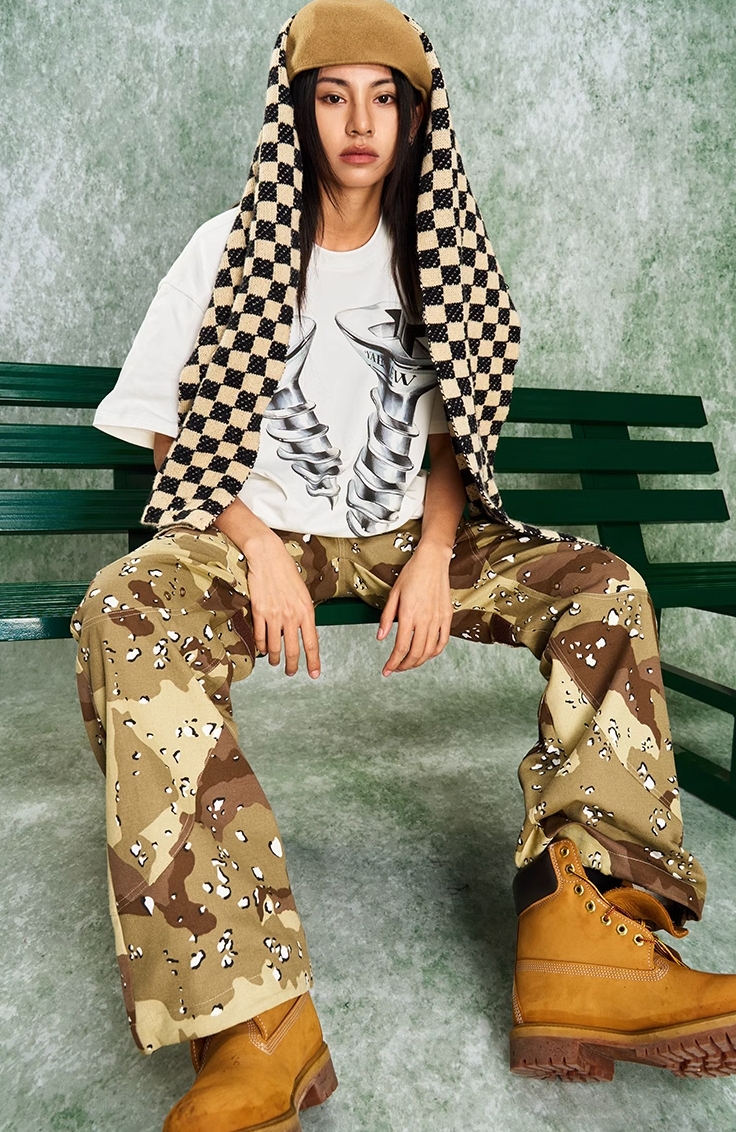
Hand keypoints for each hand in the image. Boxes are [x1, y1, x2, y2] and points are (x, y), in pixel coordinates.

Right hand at [244, 534, 320, 678]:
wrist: (268, 556)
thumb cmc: (286, 571)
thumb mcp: (303, 593)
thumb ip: (304, 613)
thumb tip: (303, 630)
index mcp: (306, 611)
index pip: (312, 642)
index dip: (313, 661)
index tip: (314, 673)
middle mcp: (291, 615)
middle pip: (293, 650)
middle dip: (292, 666)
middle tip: (291, 673)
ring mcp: (274, 615)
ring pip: (274, 647)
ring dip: (275, 658)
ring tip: (275, 662)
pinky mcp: (259, 611)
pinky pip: (260, 636)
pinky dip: (261, 646)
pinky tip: (262, 650)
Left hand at [376, 541, 453, 675]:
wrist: (433, 560)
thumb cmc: (411, 573)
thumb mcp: (393, 593)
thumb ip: (387, 617)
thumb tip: (380, 637)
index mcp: (409, 614)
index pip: (400, 647)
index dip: (393, 663)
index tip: (386, 670)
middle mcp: (425, 619)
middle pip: (415, 653)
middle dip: (404, 666)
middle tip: (396, 668)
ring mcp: (438, 619)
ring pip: (429, 651)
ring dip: (418, 661)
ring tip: (409, 663)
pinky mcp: (447, 616)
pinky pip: (443, 641)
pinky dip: (435, 652)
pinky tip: (427, 654)